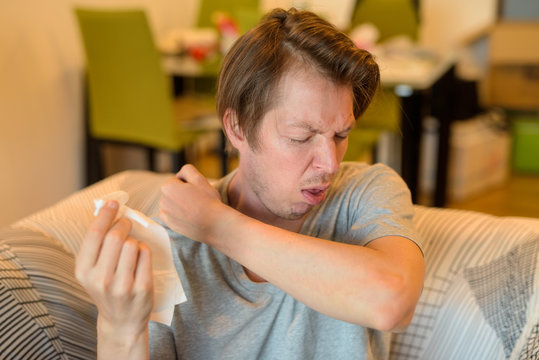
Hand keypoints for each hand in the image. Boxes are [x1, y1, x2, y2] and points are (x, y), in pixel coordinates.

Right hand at [75, 200, 152, 340]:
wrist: (121, 320)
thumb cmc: (107, 287)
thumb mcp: (92, 270)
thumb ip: (96, 244)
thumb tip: (107, 209)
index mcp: (83, 271)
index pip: (94, 234)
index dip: (105, 214)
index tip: (113, 202)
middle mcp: (100, 279)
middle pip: (115, 236)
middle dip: (123, 225)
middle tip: (126, 225)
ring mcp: (122, 285)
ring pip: (133, 244)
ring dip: (134, 240)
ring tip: (131, 250)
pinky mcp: (142, 287)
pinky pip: (146, 253)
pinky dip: (144, 250)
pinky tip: (139, 260)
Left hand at [159, 164, 224, 243]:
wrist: (214, 225)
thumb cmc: (208, 201)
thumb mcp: (199, 179)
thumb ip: (187, 170)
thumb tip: (179, 175)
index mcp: (168, 187)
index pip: (176, 180)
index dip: (188, 184)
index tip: (197, 192)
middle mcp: (162, 200)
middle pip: (173, 192)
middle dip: (182, 194)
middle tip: (197, 201)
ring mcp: (165, 214)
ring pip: (172, 203)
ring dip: (180, 204)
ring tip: (194, 210)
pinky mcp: (169, 224)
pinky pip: (171, 215)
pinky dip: (178, 214)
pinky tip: (189, 216)